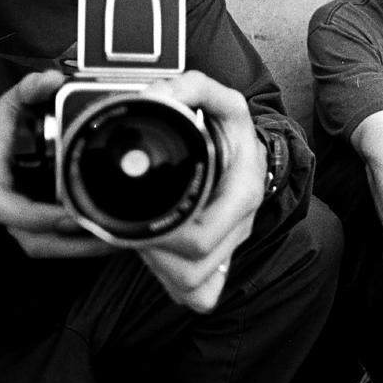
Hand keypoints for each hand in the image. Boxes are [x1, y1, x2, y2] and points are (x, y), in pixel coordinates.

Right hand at [0, 70, 113, 257]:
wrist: (2, 143)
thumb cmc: (7, 126)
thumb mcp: (15, 100)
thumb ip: (31, 86)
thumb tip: (51, 80)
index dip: (28, 216)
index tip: (64, 215)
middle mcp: (6, 205)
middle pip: (29, 238)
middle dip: (68, 244)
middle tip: (107, 234)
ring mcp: (22, 220)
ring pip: (46, 247)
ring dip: (80, 248)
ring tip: (117, 239)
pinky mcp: (41, 225)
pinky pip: (58, 243)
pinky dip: (82, 244)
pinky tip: (111, 236)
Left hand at [133, 71, 267, 313]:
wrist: (250, 151)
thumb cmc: (232, 130)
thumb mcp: (219, 99)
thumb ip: (191, 87)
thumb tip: (155, 93)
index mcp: (243, 193)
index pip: (200, 239)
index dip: (162, 238)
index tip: (139, 218)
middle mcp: (241, 225)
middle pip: (193, 271)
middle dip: (154, 254)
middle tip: (132, 227)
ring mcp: (233, 246)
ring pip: (194, 288)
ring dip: (161, 268)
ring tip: (145, 236)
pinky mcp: (222, 260)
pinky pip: (201, 295)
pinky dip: (174, 282)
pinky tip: (162, 256)